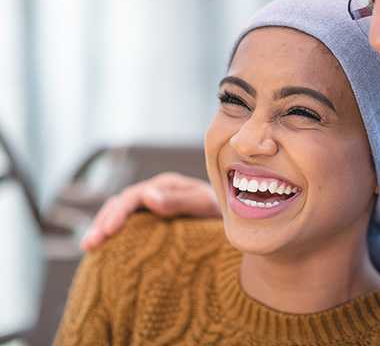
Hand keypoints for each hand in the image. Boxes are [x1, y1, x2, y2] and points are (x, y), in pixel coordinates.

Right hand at [81, 172, 219, 250]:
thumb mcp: (206, 205)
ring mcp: (150, 207)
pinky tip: (101, 251)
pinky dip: (111, 235)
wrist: (233, 222)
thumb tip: (147, 196)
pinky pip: (125, 227)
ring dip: (101, 228)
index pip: (135, 196)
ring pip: (117, 213)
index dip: (119, 212)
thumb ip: (180, 200)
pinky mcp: (149, 223)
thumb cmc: (221, 212)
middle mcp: (154, 193)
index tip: (109, 231)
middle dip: (103, 223)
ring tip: (88, 247)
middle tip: (89, 244)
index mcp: (166, 186)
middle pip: (120, 204)